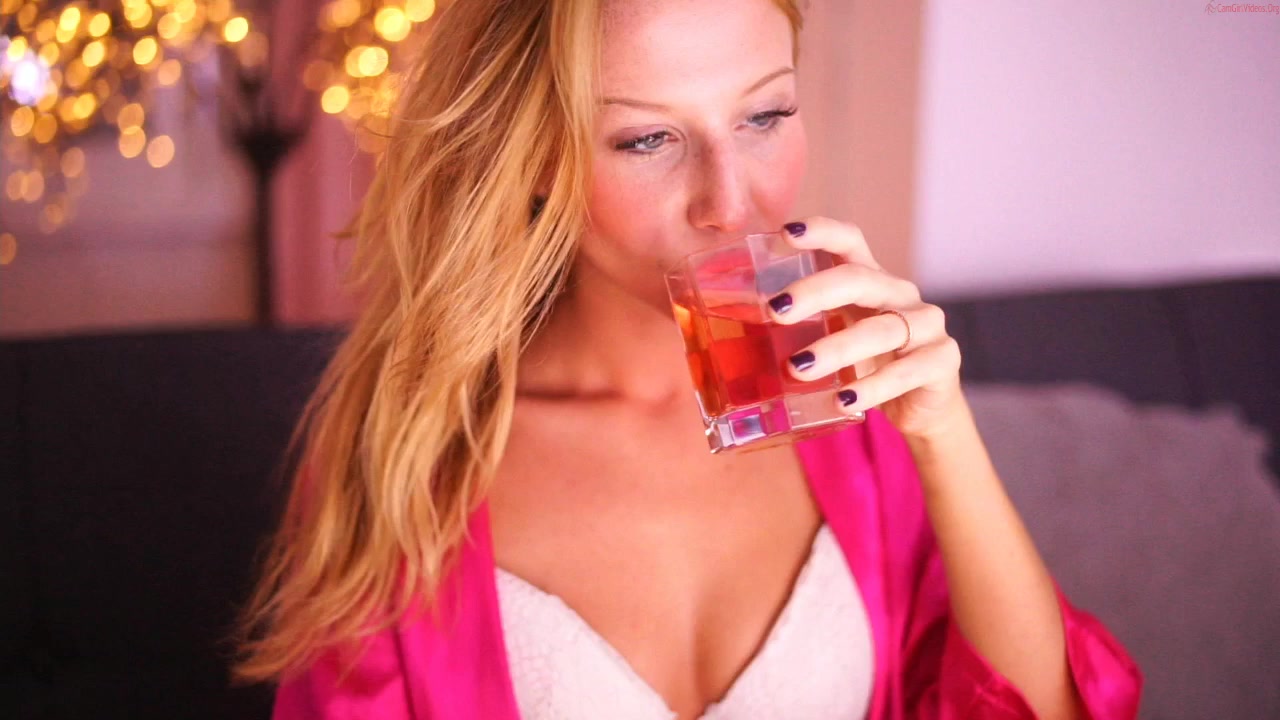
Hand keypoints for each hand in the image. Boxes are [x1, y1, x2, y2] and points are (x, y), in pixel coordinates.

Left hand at [765, 217, 966, 441]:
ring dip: (836, 348)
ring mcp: (925, 326)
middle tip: (775, 311)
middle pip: (859, 279)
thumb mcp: (832, 340)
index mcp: (870, 280)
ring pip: (881, 329)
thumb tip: (728, 334)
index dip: (821, 231)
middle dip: (815, 292)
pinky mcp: (942, 361)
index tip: (785, 232)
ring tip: (797, 368)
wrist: (920, 406)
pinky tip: (844, 401)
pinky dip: (872, 388)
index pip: (849, 241)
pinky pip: (906, 371)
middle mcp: (899, 295)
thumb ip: (799, 331)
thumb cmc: (864, 365)